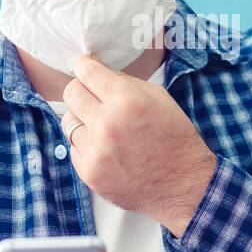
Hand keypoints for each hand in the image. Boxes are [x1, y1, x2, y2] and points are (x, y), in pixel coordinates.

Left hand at [61, 54, 217, 236]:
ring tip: (104, 127)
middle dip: (81, 90)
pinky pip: (74, 147)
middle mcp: (107, 124)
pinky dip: (87, 145)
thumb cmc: (174, 137)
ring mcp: (95, 151)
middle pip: (71, 93)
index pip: (86, 71)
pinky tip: (108, 149)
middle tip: (94, 96)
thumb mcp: (158, 98)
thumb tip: (95, 68)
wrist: (183, 185)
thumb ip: (124, 81)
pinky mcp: (88, 172)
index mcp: (127, 100)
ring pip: (68, 121)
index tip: (85, 67)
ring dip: (83, 119)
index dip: (85, 66)